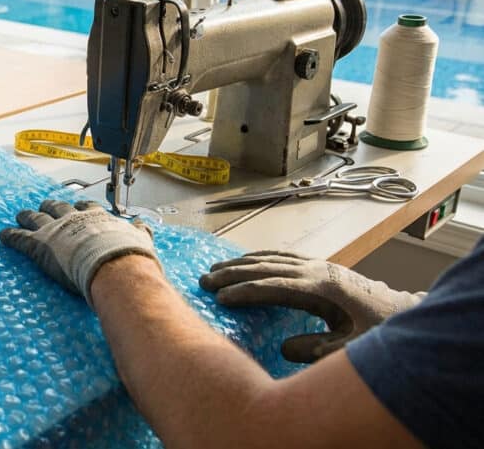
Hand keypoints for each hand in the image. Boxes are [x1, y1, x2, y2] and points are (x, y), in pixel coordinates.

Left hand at [0, 200, 158, 306]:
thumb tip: (144, 228)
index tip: (78, 206)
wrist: (113, 263)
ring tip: (20, 214)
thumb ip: (139, 233)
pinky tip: (2, 234)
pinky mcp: (38, 245)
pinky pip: (19, 238)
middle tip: (46, 205)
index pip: (86, 207)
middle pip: (58, 207)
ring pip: (36, 217)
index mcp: (96, 217)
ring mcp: (54, 230)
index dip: (80, 207)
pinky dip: (10, 236)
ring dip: (27, 216)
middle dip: (51, 206)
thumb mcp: (139, 239)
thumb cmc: (127, 254)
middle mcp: (73, 219)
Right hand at [199, 251, 425, 362]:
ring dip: (241, 263)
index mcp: (321, 290)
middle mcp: (316, 271)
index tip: (219, 297)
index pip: (272, 287)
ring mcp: (319, 266)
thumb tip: (281, 348)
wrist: (404, 314)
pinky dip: (259, 258)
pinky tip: (246, 262)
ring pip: (272, 258)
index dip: (244, 291)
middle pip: (266, 267)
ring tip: (215, 268)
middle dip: (233, 272)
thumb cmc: (379, 334)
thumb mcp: (350, 349)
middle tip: (204, 279)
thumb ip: (316, 349)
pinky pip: (282, 257)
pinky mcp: (321, 267)